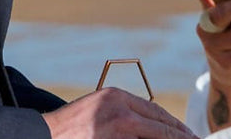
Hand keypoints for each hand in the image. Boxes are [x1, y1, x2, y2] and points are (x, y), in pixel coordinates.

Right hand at [43, 87, 196, 138]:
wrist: (43, 135)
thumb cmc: (67, 130)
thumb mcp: (96, 112)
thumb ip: (121, 116)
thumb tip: (149, 128)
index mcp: (116, 96)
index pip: (155, 112)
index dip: (174, 125)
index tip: (187, 134)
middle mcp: (120, 107)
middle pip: (160, 123)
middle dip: (180, 136)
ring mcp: (118, 124)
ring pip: (156, 135)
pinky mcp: (114, 137)